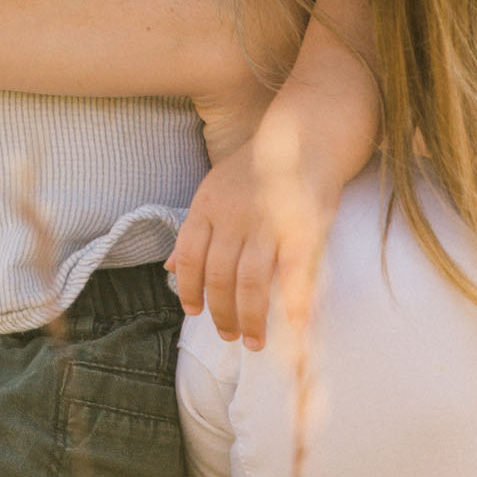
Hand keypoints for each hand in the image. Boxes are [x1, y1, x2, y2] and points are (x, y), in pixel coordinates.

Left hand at [167, 113, 344, 349]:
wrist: (306, 135)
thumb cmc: (258, 168)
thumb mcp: (215, 190)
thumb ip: (195, 230)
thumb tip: (169, 268)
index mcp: (208, 205)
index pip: (188, 257)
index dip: (187, 290)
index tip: (194, 313)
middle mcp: (233, 215)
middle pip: (218, 276)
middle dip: (221, 314)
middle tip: (229, 336)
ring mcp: (268, 222)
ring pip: (250, 282)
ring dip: (250, 318)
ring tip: (253, 341)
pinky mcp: (303, 227)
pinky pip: (295, 273)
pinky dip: (294, 303)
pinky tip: (294, 326)